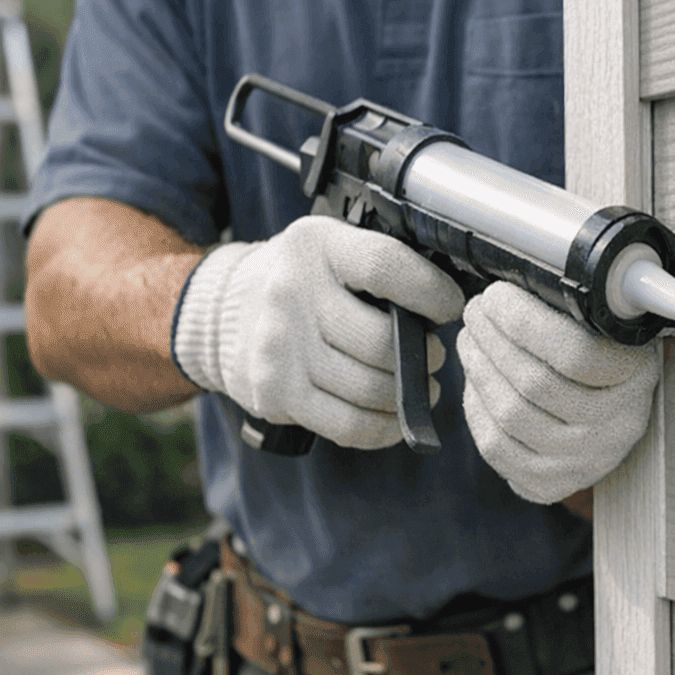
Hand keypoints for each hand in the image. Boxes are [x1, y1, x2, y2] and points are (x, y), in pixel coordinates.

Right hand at [171, 216, 464, 448]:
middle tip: (433, 356)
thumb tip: (454, 302)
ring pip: (369, 388)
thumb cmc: (304, 282)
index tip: (451, 307)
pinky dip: (384, 427)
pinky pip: (348, 425)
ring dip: (407, 395)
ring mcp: (278, 348)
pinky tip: (395, 416)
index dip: (431, 292)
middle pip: (381, 342)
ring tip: (419, 385)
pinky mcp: (274, 394)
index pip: (385, 267)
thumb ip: (385, 265)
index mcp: (316, 246)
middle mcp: (290, 294)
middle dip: (423, 356)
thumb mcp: (335, 248)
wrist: (220, 313)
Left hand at [458, 282, 659, 503]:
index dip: (524, 321)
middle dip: (491, 339)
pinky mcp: (550, 483)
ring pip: (511, 415)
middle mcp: (617, 426)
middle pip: (536, 384)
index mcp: (639, 376)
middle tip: (475, 311)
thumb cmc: (606, 353)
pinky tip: (476, 380)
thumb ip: (586, 299)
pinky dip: (476, 409)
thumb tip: (533, 262)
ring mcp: (584, 461)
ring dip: (478, 368)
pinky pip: (496, 447)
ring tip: (471, 339)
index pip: (577, 353)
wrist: (614, 419)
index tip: (497, 294)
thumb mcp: (613, 322)